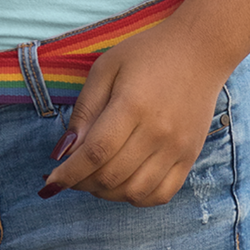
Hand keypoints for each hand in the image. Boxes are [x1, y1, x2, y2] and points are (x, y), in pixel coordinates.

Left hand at [39, 19, 232, 205]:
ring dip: (106, 193)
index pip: (95, 153)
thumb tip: (64, 149)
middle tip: (69, 176)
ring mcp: (177, 149)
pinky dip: (136, 197)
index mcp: (132, 106)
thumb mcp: (106, 68)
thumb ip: (85, 109)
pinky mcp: (190, 158)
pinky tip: (122, 184)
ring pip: (135, 192)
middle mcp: (157, 133)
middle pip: (112, 176)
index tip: (51, 182)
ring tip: (92, 179)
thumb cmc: (146, 54)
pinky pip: (161, 194)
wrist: (198, 52)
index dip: (70, 173)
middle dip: (82, 183)